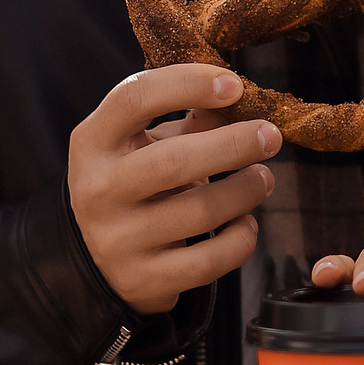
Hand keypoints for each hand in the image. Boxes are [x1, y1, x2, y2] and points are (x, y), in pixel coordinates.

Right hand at [69, 64, 278, 315]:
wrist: (100, 256)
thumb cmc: (135, 180)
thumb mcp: (145, 141)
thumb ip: (190, 118)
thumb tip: (242, 98)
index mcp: (93, 142)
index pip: (134, 98)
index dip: (188, 84)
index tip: (236, 85)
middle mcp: (97, 190)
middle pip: (173, 161)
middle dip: (234, 145)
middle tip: (270, 136)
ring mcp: (117, 240)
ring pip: (199, 212)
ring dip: (246, 189)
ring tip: (262, 178)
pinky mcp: (143, 280)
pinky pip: (208, 261)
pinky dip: (240, 239)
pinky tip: (245, 223)